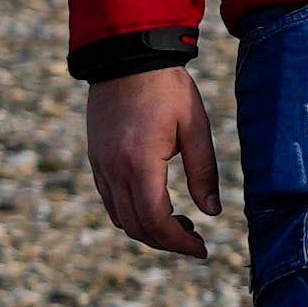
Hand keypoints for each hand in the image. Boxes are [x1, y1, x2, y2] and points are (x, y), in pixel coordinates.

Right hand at [82, 67, 220, 254]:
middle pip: (135, 226)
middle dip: (166, 242)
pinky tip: (157, 205)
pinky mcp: (96, 158)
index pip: (155, 221)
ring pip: (120, 217)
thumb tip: (212, 213)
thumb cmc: (167, 89)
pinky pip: (110, 199)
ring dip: (148, 230)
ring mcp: (100, 164)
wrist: (126, 58)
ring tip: (180, 223)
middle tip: (195, 241)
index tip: (201, 249)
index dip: (178, 242)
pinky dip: (132, 213)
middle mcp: (113, 169)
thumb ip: (204, 172)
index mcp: (139, 163)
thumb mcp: (196, 127)